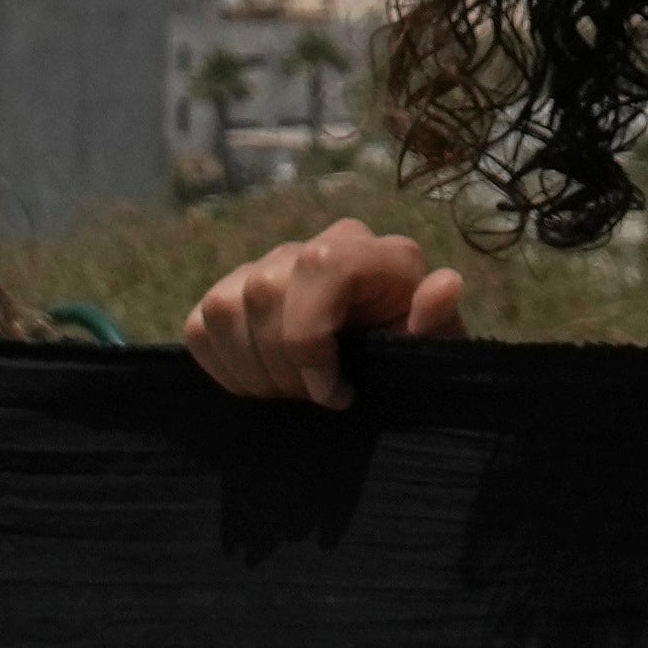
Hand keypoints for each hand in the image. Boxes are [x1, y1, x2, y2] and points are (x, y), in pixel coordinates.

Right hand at [181, 220, 461, 405]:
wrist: (380, 376)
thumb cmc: (414, 364)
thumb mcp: (437, 355)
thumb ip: (438, 324)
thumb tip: (445, 284)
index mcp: (375, 255)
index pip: (322, 264)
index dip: (310, 336)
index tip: (333, 393)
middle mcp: (319, 246)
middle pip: (264, 289)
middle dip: (282, 363)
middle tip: (311, 400)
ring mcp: (271, 266)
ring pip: (226, 304)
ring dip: (251, 369)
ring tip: (288, 395)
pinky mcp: (233, 293)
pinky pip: (201, 322)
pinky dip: (224, 368)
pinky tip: (261, 384)